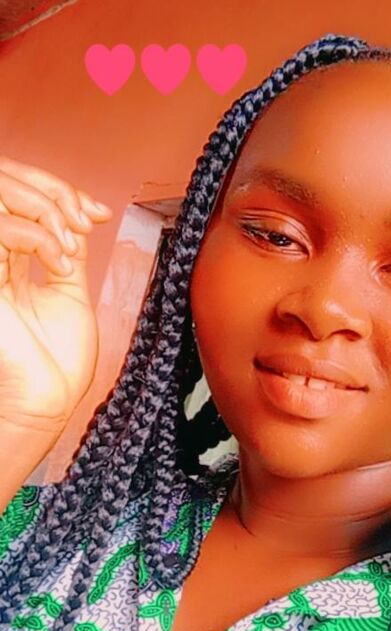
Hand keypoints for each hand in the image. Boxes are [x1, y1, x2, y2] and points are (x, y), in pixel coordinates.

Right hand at [0, 156, 111, 437]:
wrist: (48, 401)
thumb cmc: (58, 362)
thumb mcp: (70, 292)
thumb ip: (65, 250)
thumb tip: (77, 214)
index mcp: (6, 260)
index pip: (18, 197)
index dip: (57, 191)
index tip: (97, 212)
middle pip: (2, 184)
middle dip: (53, 190)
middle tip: (88, 218)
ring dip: (45, 210)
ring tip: (71, 247)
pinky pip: (0, 230)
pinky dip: (37, 235)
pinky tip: (60, 262)